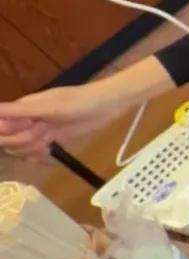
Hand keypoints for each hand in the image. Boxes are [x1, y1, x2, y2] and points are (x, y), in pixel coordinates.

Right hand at [0, 84, 127, 162]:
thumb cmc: (79, 101)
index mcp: (22, 108)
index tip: (29, 127)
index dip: (9, 132)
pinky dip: (41, 156)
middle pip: (9, 141)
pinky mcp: (52, 140)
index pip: (0, 127)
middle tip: (43, 132)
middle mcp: (27, 120)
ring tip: (50, 140)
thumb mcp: (50, 106)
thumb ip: (20, 110)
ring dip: (33, 149)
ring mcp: (40, 131)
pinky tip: (51, 152)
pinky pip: (36, 154)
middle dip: (23, 141)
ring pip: (22, 149)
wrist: (108, 106)